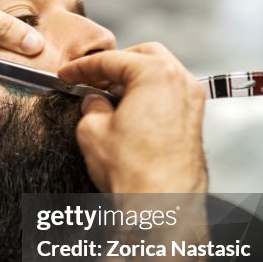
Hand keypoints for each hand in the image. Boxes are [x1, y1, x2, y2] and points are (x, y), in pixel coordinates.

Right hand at [58, 43, 207, 193]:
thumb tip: (94, 103)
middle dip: (115, 65)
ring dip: (134, 80)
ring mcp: (192, 103)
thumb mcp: (92, 130)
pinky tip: (129, 112)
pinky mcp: (194, 123)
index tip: (68, 74)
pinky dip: (149, 96)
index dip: (83, 67)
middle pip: (144, 57)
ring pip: (161, 75)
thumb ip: (91, 107)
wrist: (162, 205)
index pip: (112, 59)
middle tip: (91, 79)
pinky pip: (170, 96)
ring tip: (109, 97)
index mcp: (156, 73)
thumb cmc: (135, 170)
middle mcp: (180, 82)